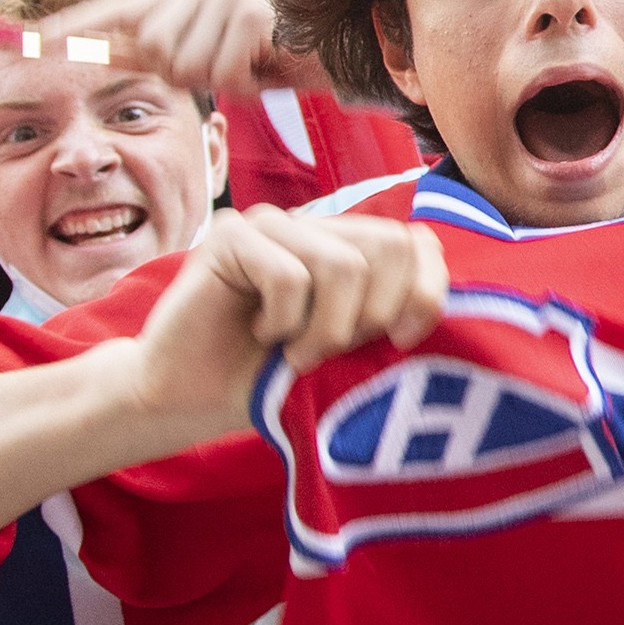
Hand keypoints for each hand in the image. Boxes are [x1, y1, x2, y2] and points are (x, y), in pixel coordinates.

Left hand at [36, 0, 297, 101]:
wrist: (360, 50)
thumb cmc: (293, 56)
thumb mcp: (226, 53)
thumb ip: (173, 49)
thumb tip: (111, 54)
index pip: (120, 8)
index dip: (73, 27)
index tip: (24, 42)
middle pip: (154, 48)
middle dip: (192, 75)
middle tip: (238, 72)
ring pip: (186, 65)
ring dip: (224, 83)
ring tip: (260, 68)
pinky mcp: (250, 13)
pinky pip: (221, 75)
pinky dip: (249, 88)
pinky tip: (275, 70)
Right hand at [126, 208, 448, 438]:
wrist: (189, 399)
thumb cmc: (274, 380)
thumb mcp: (351, 354)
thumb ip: (391, 318)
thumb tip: (434, 304)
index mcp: (354, 249)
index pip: (420, 243)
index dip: (424, 292)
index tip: (402, 341)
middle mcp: (318, 227)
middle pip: (389, 245)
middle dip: (372, 315)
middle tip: (332, 353)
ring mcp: (274, 225)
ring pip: (342, 264)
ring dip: (325, 328)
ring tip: (295, 353)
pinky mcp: (230, 235)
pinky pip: (288, 274)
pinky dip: (282, 320)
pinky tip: (260, 333)